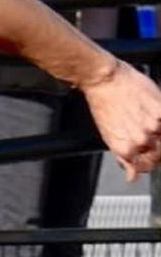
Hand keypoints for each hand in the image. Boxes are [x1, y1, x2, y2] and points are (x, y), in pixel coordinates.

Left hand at [83, 59, 160, 178]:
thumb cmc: (102, 104)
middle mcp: (141, 141)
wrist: (104, 80)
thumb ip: (124, 157)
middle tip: (150, 139)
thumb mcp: (109, 137)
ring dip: (160, 135)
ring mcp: (153, 126)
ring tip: (151, 124)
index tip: (147, 158)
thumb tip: (132, 176)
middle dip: (156, 150)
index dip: (147, 164)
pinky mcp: (160, 110)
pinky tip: (156, 116)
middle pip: (158, 155)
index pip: (146, 167)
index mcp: (126, 150)